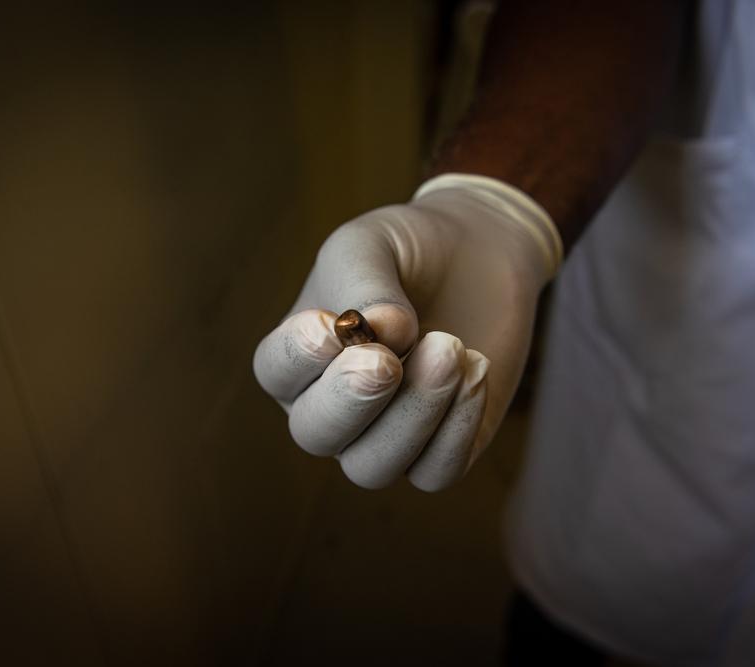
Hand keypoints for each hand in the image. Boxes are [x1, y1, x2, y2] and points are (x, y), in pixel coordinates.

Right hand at [253, 174, 561, 490]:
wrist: (478, 256)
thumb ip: (366, 281)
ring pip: (372, 466)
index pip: (277, 372)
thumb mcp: (374, 245)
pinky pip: (435, 472)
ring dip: (412, 413)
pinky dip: (456, 427)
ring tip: (450, 346)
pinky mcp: (439, 449)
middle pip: (316, 434)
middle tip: (386, 361)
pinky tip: (476, 367)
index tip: (329, 323)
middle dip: (349, 400)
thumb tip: (385, 329)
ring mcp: (382, 436)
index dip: (297, 357)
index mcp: (298, 357)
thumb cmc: (408, 251)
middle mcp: (330, 409)